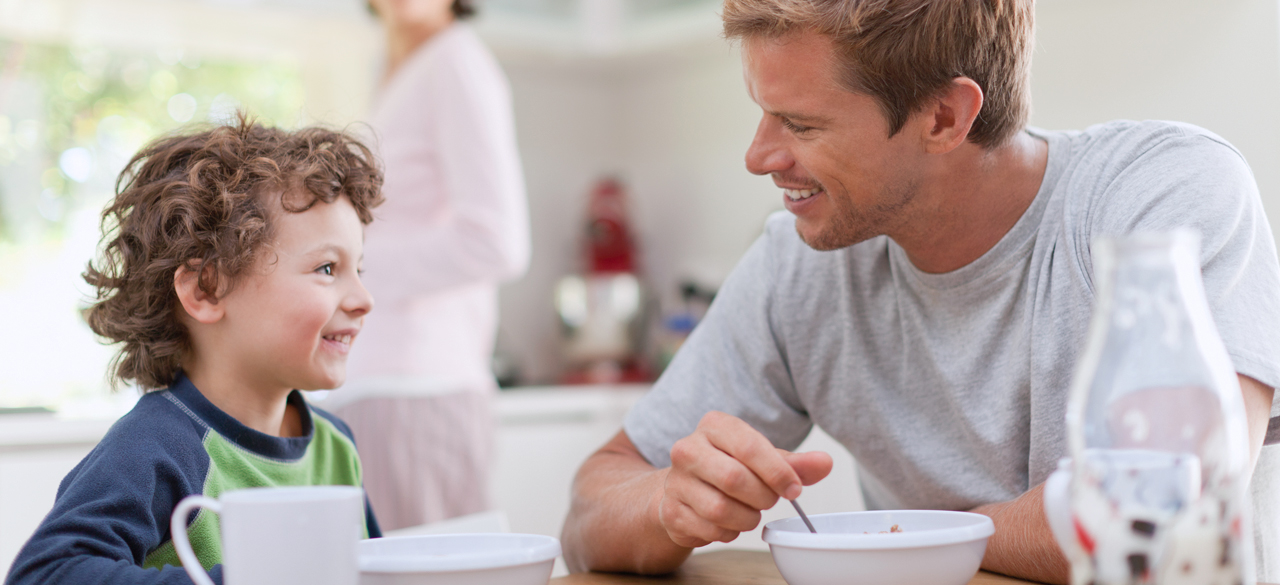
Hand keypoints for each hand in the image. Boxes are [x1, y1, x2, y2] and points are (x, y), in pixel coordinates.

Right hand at [658, 411, 832, 547]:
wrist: (685, 489)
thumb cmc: (729, 468)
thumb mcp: (762, 460)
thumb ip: (794, 463)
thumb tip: (825, 463)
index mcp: (714, 426)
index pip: (749, 445)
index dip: (777, 472)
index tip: (794, 489)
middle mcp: (688, 449)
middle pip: (735, 479)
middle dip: (762, 497)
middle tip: (769, 500)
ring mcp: (675, 481)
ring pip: (721, 509)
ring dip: (746, 518)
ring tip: (749, 512)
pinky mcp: (670, 511)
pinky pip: (710, 529)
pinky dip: (728, 532)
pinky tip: (729, 522)